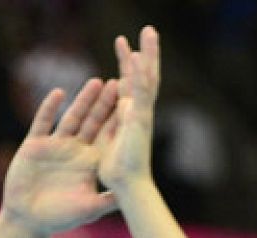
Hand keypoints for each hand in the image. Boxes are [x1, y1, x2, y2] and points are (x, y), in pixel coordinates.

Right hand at [1, 78, 119, 234]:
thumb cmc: (60, 217)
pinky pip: (43, 122)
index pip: (108, 138)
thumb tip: (131, 198)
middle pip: (93, 122)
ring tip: (96, 82)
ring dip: (83, 100)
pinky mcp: (35, 145)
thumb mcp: (89, 209)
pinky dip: (50, 108)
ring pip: (72, 118)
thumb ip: (108, 202)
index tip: (133, 105)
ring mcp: (56, 146)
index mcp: (91, 162)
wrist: (28, 218)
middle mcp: (76, 150)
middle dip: (105, 104)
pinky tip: (58, 93)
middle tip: (119, 83)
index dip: (119, 122)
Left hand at [98, 26, 161, 195]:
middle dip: (146, 53)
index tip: (126, 48)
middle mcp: (138, 112)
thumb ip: (109, 134)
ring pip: (146, 78)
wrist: (129, 189)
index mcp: (130, 117)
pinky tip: (137, 56)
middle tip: (148, 30)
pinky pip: (139, 93)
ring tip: (149, 32)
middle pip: (144, 76)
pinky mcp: (139, 120)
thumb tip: (107, 135)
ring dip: (148, 55)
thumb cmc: (119, 176)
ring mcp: (142, 114)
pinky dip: (138, 74)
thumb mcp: (108, 149)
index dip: (128, 67)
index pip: (130, 85)